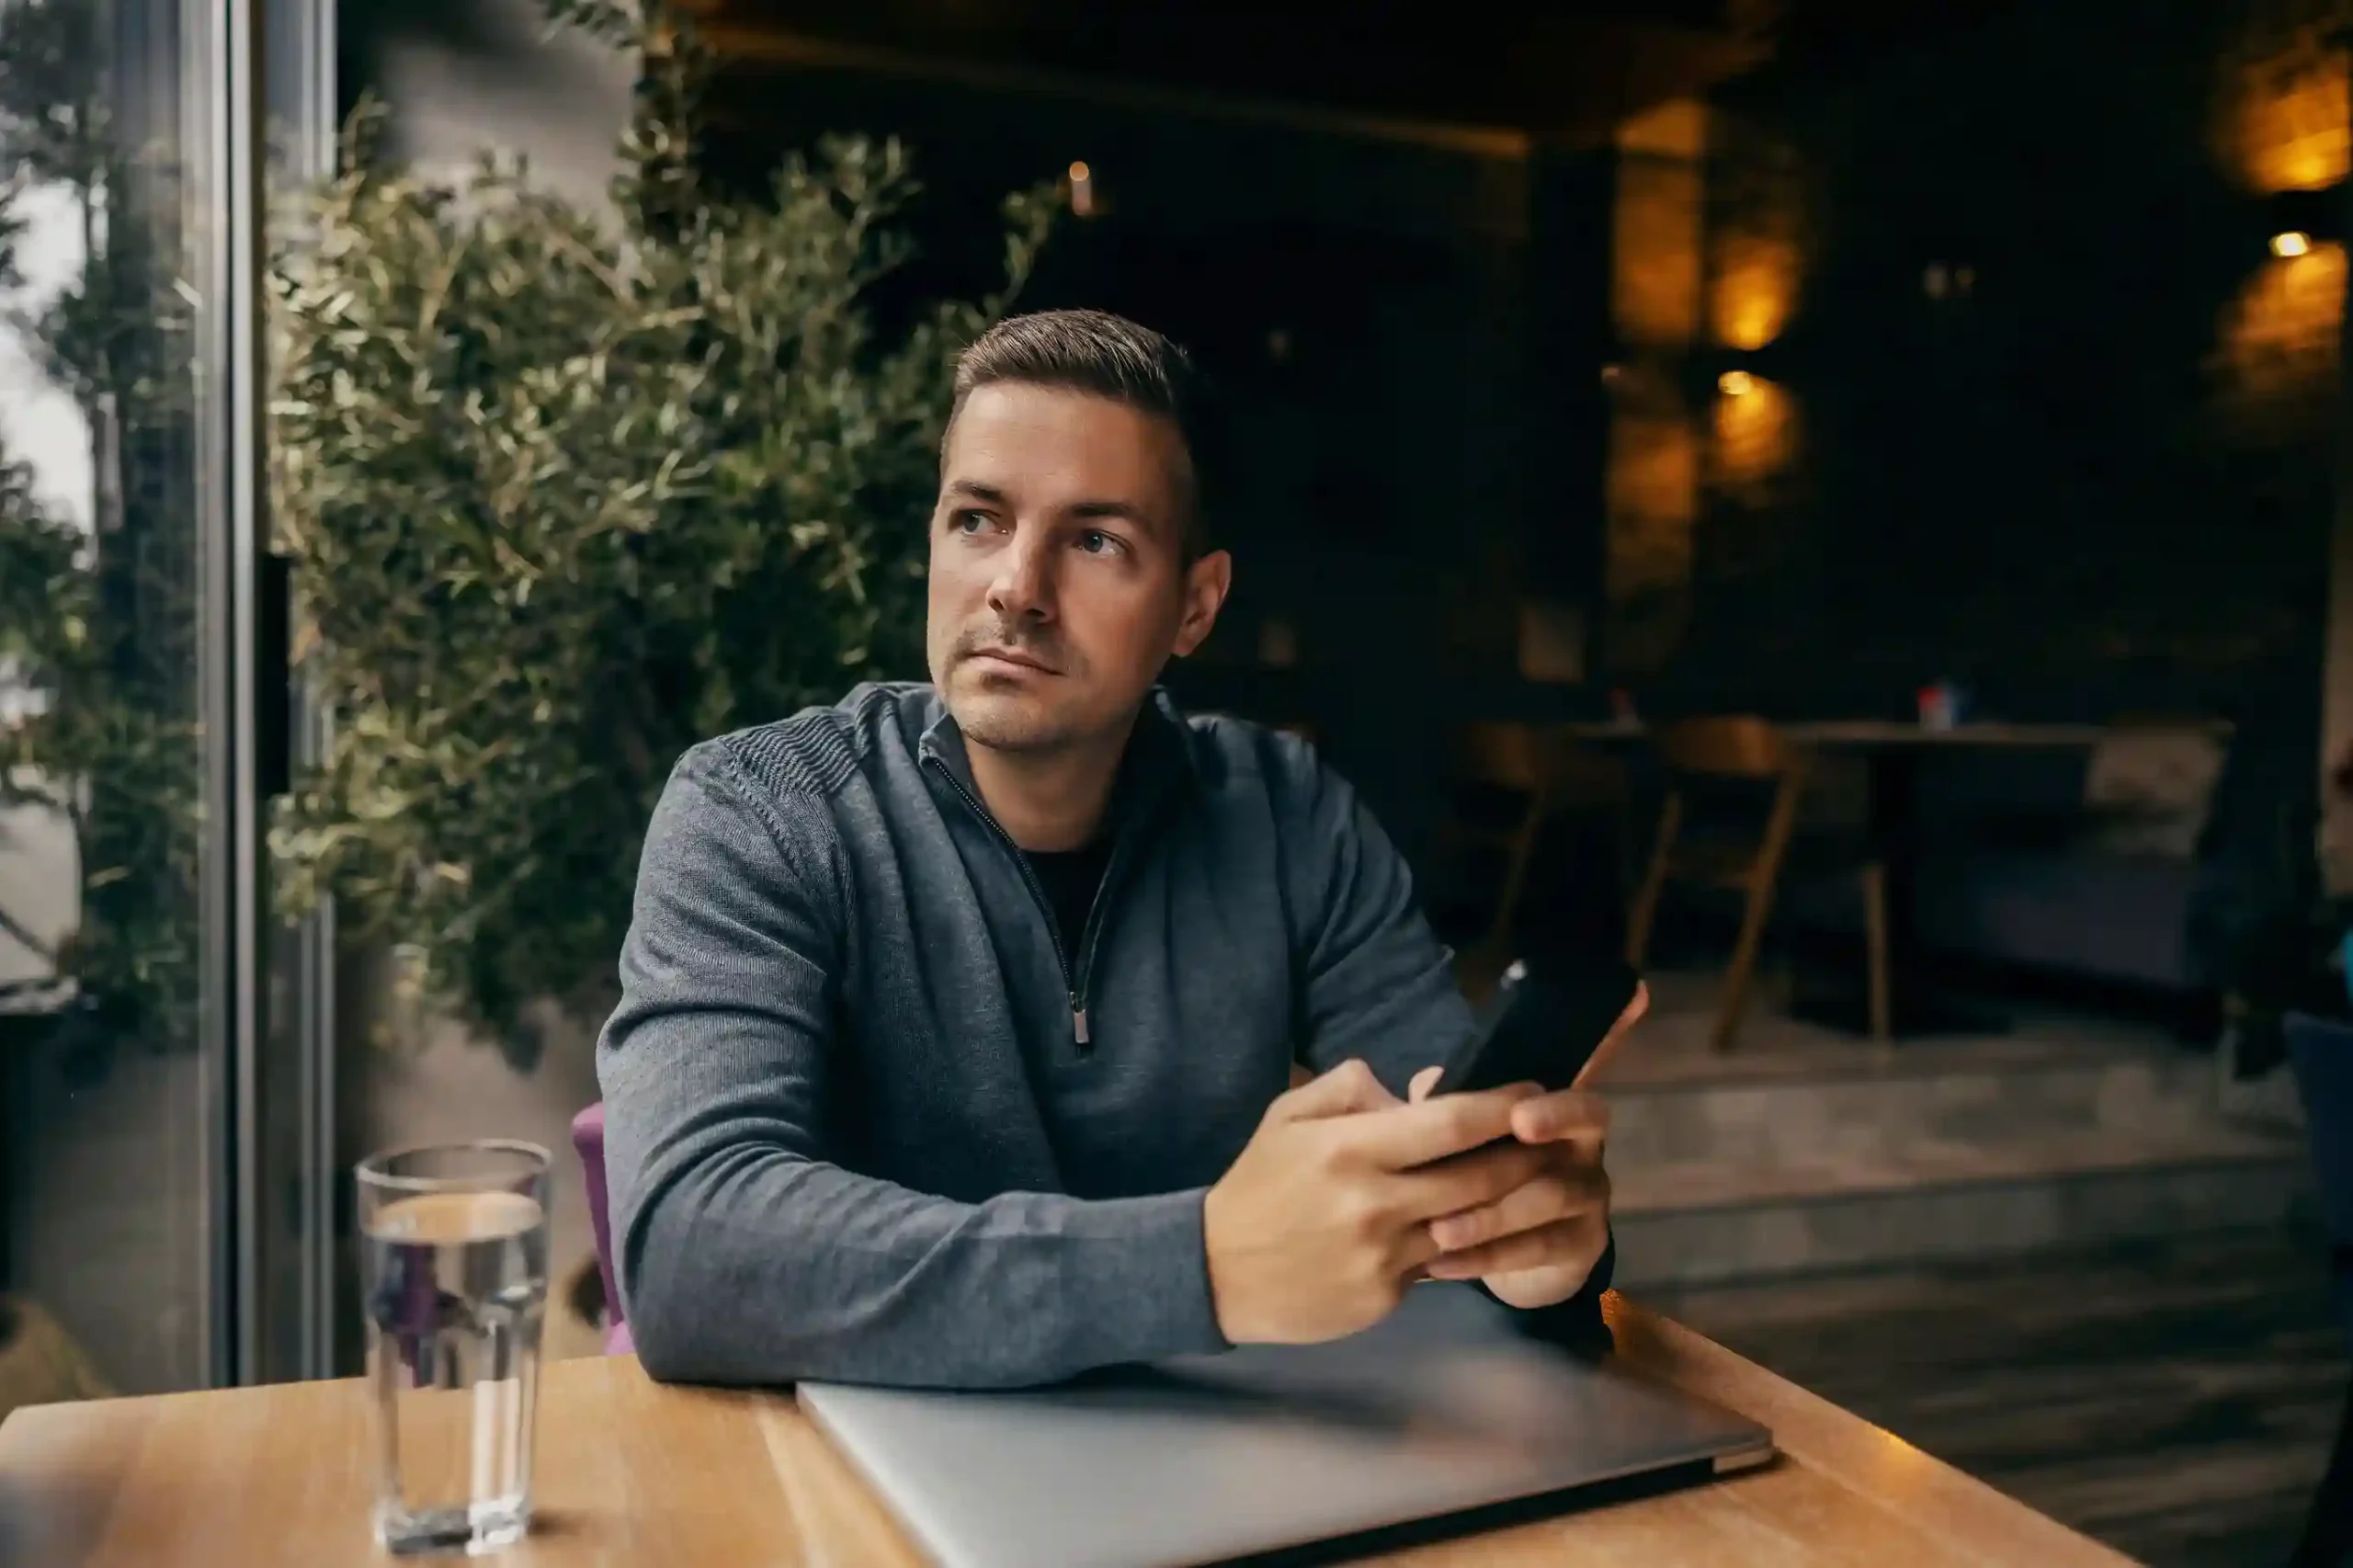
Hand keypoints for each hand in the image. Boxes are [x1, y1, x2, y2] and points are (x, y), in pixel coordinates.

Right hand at [1202, 1060, 1549, 1344]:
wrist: (1216, 1272)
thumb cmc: (1257, 1185)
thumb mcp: (1286, 1117)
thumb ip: (1348, 1089)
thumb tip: (1407, 1088)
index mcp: (1350, 1149)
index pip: (1449, 1122)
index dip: (1501, 1106)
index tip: (1531, 1092)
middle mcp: (1375, 1202)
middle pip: (1479, 1176)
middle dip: (1525, 1156)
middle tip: (1551, 1140)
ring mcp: (1384, 1256)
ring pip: (1471, 1225)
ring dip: (1508, 1204)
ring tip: (1534, 1182)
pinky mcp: (1386, 1297)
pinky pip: (1440, 1264)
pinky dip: (1460, 1245)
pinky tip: (1476, 1229)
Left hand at [1405, 981, 1647, 1308]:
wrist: (1506, 1246)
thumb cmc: (1481, 1171)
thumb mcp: (1460, 1137)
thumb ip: (1446, 1107)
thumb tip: (1426, 1081)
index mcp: (1559, 1114)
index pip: (1578, 1102)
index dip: (1557, 1107)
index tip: (1519, 1116)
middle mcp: (1584, 1153)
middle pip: (1569, 1153)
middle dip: (1512, 1166)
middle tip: (1457, 1177)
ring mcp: (1588, 1201)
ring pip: (1550, 1201)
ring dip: (1490, 1217)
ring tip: (1438, 1231)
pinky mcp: (1580, 1247)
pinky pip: (1538, 1251)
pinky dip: (1487, 1258)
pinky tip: (1440, 1265)